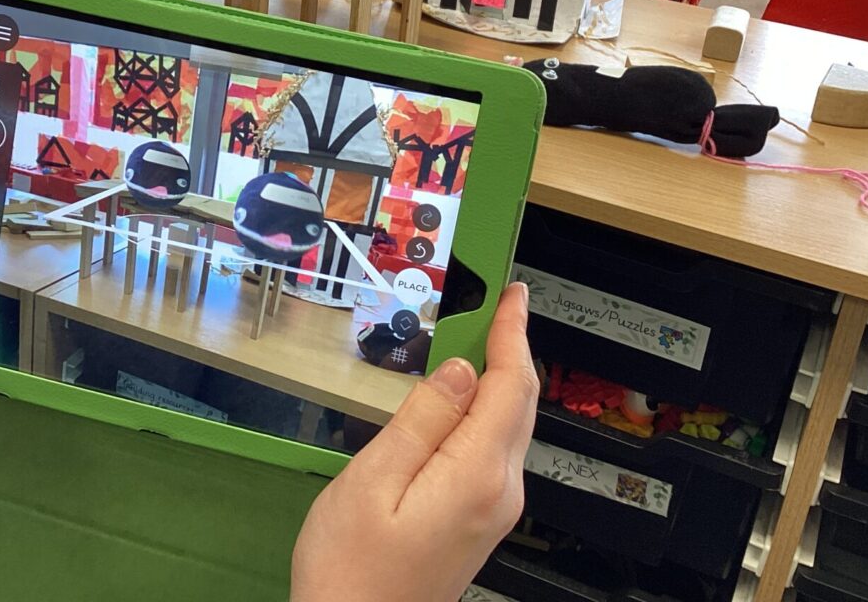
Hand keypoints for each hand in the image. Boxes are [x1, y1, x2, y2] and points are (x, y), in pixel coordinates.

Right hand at [291, 282, 538, 601]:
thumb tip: (456, 371)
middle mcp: (497, 494)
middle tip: (492, 304)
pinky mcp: (478, 521)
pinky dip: (484, 412)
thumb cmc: (350, 573)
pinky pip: (492, 450)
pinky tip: (461, 399)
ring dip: (496, 379)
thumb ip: (421, 419)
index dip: (513, 332)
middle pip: (517, 403)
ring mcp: (492, 510)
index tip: (514, 295)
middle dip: (508, 348)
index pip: (510, 385)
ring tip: (473, 340)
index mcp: (475, 476)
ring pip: (507, 426)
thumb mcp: (372, 480)